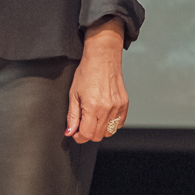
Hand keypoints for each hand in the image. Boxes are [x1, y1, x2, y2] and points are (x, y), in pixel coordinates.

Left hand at [66, 18, 127, 143]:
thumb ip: (72, 116)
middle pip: (98, 136)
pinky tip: (104, 115)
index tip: (76, 132)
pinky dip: (111, 124)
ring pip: (109, 132)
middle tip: (83, 124)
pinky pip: (119, 123)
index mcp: (93, 107)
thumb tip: (70, 132)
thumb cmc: (87, 72)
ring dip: (100, 129)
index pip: (87, 134)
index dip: (79, 136)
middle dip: (88, 133)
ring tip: (94, 118)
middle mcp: (107, 108)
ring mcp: (118, 107)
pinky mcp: (124, 104)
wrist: (103, 58)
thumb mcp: (74, 95)